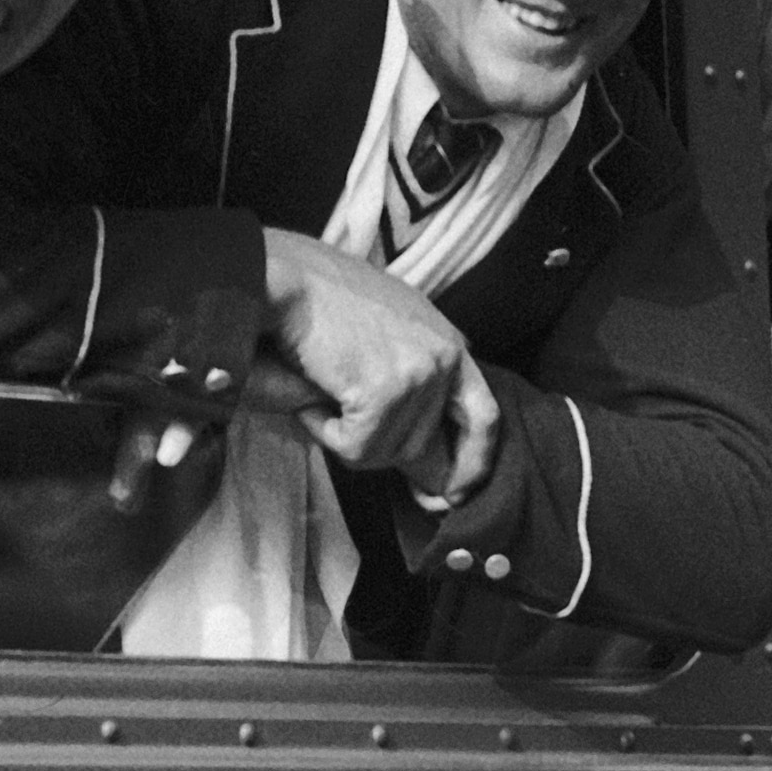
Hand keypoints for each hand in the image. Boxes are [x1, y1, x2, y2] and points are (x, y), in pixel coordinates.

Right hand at [259, 229, 490, 475]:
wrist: (287, 277)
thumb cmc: (323, 298)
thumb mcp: (389, 328)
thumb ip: (413, 371)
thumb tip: (423, 450)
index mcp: (450, 344)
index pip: (483, 418)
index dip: (470, 463)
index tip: (451, 493)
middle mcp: (445, 359)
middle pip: (423, 447)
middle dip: (379, 450)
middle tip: (339, 426)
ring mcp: (418, 376)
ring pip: (384, 453)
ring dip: (342, 435)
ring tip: (320, 391)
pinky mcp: (384, 392)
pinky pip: (354, 448)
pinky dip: (324, 431)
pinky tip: (312, 394)